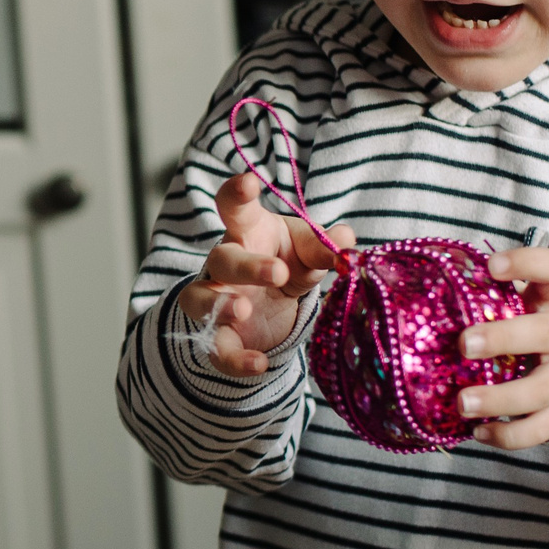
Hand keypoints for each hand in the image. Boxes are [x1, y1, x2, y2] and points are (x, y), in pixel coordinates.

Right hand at [181, 170, 356, 375]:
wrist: (265, 307)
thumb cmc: (285, 262)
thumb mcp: (308, 252)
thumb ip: (325, 247)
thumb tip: (347, 239)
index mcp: (247, 232)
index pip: (234, 207)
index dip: (237, 193)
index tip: (249, 183)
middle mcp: (224, 264)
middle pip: (222, 258)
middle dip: (246, 265)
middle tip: (278, 273)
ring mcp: (215, 299)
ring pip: (200, 299)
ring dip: (219, 305)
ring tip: (244, 311)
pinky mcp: (219, 336)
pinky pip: (218, 349)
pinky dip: (236, 360)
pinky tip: (259, 365)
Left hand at [457, 247, 548, 448]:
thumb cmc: (537, 329)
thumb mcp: (528, 305)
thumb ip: (489, 297)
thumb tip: (413, 285)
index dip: (527, 263)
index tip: (492, 265)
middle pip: (545, 333)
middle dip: (504, 338)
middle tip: (464, 343)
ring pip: (542, 390)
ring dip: (500, 400)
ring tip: (462, 404)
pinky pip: (540, 429)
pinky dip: (508, 436)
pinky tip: (478, 433)